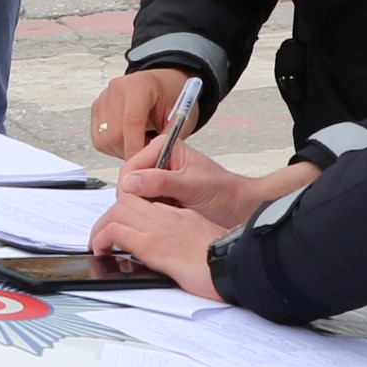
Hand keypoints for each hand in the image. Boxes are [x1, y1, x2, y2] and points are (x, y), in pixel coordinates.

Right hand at [89, 67, 191, 162]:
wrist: (164, 85)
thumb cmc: (174, 96)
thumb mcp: (181, 117)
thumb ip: (167, 140)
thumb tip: (155, 162)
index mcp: (141, 85)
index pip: (131, 121)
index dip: (136, 148)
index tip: (143, 165)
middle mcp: (118, 88)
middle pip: (115, 133)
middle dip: (130, 151)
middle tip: (147, 153)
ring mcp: (105, 97)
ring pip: (104, 139)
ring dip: (121, 150)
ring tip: (139, 143)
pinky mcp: (97, 108)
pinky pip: (99, 139)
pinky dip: (113, 146)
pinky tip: (128, 139)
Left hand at [89, 189, 229, 299]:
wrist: (234, 265)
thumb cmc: (224, 260)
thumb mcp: (202, 241)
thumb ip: (185, 238)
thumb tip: (173, 248)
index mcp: (179, 215)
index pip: (144, 201)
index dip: (126, 210)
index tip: (119, 225)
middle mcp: (167, 217)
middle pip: (126, 201)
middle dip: (108, 217)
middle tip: (103, 236)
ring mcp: (158, 229)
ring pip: (116, 212)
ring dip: (101, 228)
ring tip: (98, 244)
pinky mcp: (152, 245)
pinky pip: (116, 232)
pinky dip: (102, 239)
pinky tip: (102, 250)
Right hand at [112, 141, 271, 230]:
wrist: (238, 207)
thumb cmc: (223, 191)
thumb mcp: (192, 184)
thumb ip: (161, 181)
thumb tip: (131, 182)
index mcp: (162, 147)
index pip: (130, 166)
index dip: (129, 187)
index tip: (138, 204)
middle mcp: (156, 161)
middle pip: (128, 182)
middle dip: (136, 200)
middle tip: (153, 212)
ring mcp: (156, 180)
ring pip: (132, 197)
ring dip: (143, 209)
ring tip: (162, 215)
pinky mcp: (158, 197)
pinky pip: (142, 207)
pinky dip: (148, 215)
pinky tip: (163, 219)